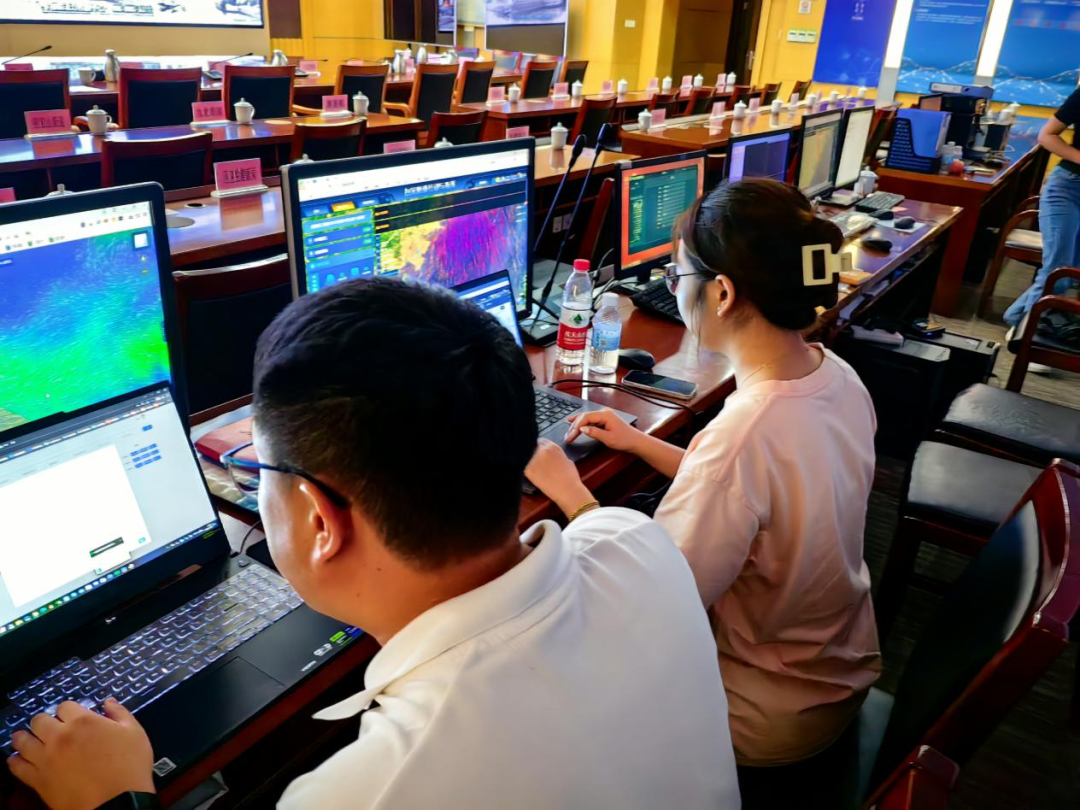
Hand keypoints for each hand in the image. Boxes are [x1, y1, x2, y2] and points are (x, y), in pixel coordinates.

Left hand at [8, 699, 155, 809]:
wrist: (116, 802)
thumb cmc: (129, 766)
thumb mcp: (134, 733)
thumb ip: (120, 713)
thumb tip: (108, 702)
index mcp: (83, 721)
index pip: (64, 706)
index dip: (69, 711)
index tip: (72, 718)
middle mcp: (60, 735)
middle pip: (39, 720)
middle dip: (45, 722)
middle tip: (50, 729)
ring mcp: (45, 758)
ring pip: (23, 741)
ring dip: (25, 738)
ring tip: (28, 740)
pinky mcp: (37, 779)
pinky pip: (17, 766)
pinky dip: (16, 761)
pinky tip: (20, 760)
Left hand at [525, 439, 595, 517]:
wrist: (567, 490)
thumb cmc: (570, 477)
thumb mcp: (566, 459)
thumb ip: (556, 454)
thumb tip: (549, 456)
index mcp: (552, 446)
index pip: (539, 441)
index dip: (538, 447)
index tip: (536, 452)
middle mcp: (541, 449)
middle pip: (531, 446)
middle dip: (531, 452)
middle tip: (532, 460)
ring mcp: (533, 459)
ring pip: (525, 456)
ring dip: (526, 460)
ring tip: (532, 467)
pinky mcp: (528, 469)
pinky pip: (522, 466)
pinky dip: (524, 469)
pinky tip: (530, 474)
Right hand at [566, 409, 643, 452]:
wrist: (636, 441)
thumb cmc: (625, 440)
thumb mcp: (608, 438)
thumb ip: (594, 433)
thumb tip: (582, 429)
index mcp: (605, 415)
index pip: (586, 417)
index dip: (576, 426)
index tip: (570, 435)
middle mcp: (604, 412)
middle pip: (585, 417)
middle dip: (575, 426)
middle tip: (567, 436)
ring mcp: (604, 415)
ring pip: (587, 418)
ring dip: (577, 426)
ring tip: (569, 433)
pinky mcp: (605, 420)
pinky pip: (591, 421)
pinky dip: (583, 425)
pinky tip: (576, 427)